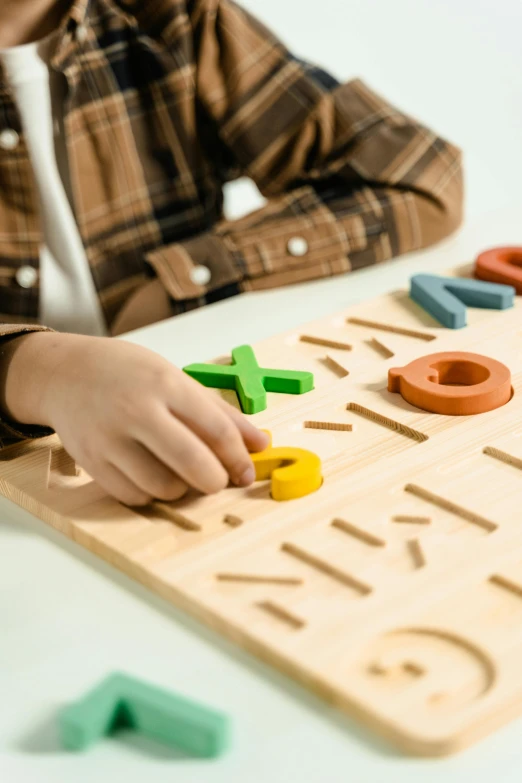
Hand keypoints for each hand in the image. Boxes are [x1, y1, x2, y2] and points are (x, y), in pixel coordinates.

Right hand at [3, 332, 268, 505]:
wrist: (66, 374)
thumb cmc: (129, 374)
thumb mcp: (177, 379)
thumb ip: (220, 412)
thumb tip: (260, 443)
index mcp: (166, 384)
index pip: (216, 429)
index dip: (238, 457)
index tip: (246, 471)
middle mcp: (137, 410)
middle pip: (191, 463)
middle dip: (215, 481)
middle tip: (218, 480)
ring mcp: (110, 438)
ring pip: (163, 487)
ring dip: (183, 489)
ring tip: (181, 473)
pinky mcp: (92, 461)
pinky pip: (135, 496)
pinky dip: (153, 494)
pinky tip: (154, 475)